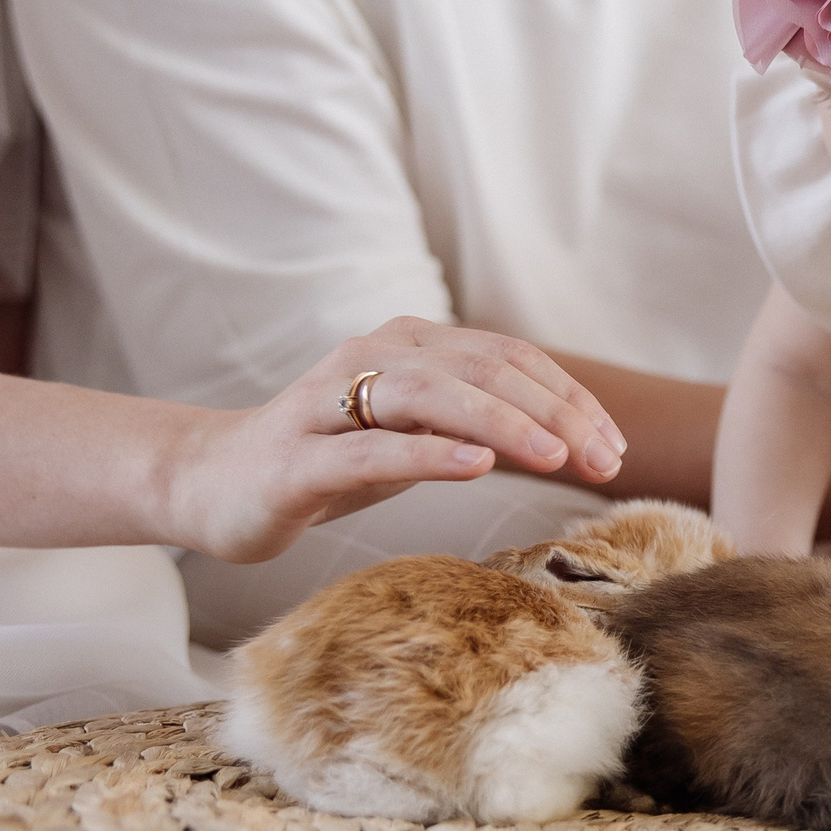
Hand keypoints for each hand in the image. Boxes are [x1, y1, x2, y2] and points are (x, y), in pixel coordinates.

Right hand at [163, 317, 624, 562]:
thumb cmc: (327, 460)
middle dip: (556, 413)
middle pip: (484, 370)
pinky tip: (477, 466)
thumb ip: (477, 427)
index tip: (615, 446)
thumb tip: (564, 436)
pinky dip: (431, 453)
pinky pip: (375, 448)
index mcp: (409, 346)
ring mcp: (332, 403)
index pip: (509, 359)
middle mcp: (373, 357)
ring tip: (559, 455)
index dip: (570, 398)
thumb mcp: (414, 438)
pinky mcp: (302, 455)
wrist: (215, 484)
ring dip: (505, 424)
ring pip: (435, 397)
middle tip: (606, 459)